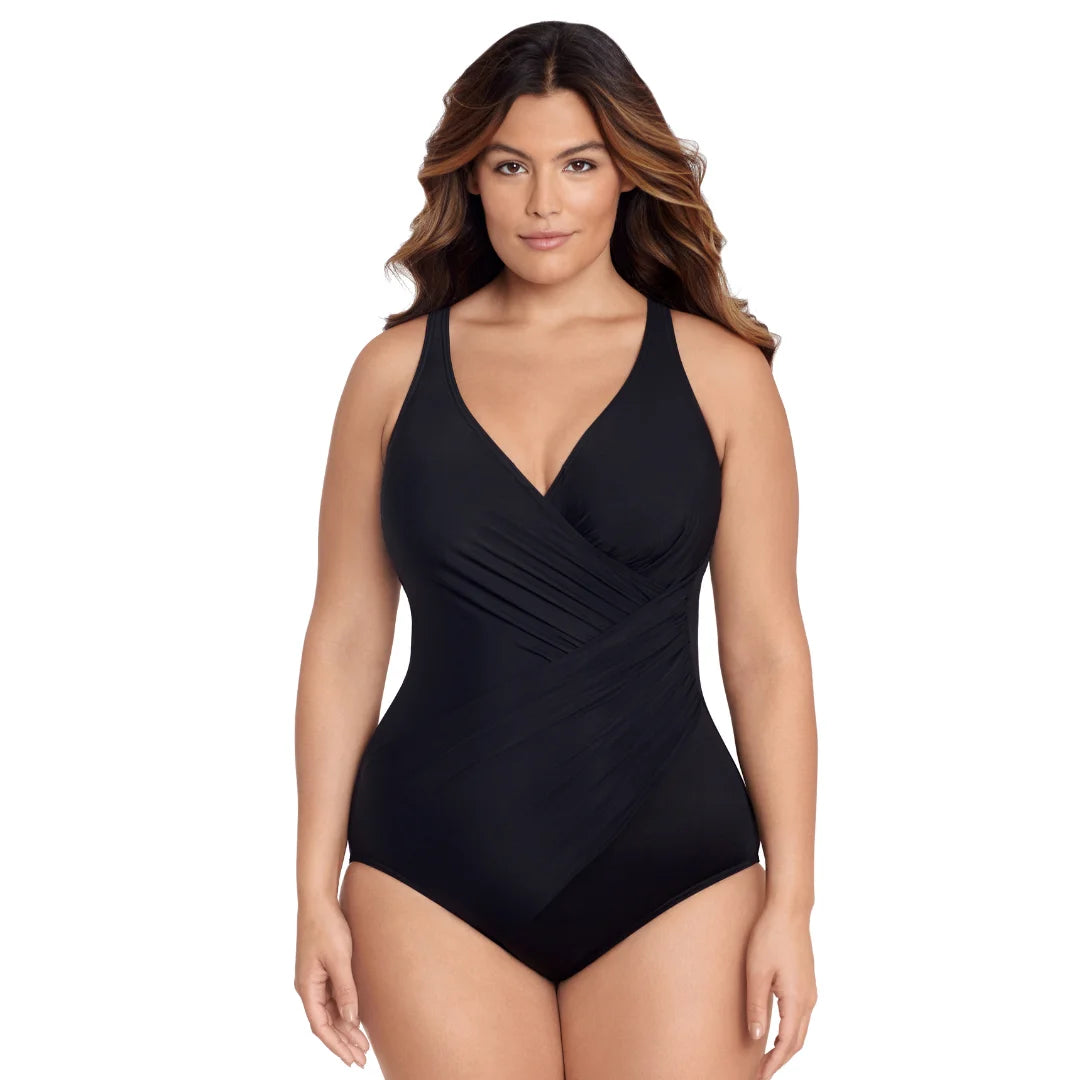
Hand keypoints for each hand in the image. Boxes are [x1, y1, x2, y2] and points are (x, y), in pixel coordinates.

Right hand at [295, 897, 371, 1067]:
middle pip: (325, 1023)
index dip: (336, 1045)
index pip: (320, 1026)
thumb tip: (351, 1019)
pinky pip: (332, 999)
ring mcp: (314, 979)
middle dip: (343, 1042)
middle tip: (362, 1059)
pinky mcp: (322, 971)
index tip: (352, 1059)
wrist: (319, 901)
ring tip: (362, 1046)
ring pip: (329, 1013)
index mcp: (307, 987)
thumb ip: (346, 990)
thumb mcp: (340, 959)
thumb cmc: (327, 927)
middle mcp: (308, 987)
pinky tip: (356, 1020)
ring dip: (345, 1029)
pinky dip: (344, 1012)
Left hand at [745, 902, 816, 1079]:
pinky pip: (801, 1016)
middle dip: (780, 1060)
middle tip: (761, 1073)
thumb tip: (756, 1036)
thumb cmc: (770, 936)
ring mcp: (810, 991)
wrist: (789, 910)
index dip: (774, 1063)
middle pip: (797, 1041)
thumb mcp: (756, 971)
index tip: (760, 1076)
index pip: (787, 1044)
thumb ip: (756, 1005)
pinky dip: (790, 1032)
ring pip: (801, 1030)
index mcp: (797, 1000)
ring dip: (786, 1047)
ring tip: (766, 1058)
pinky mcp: (806, 982)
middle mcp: (809, 1000)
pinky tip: (776, 1032)